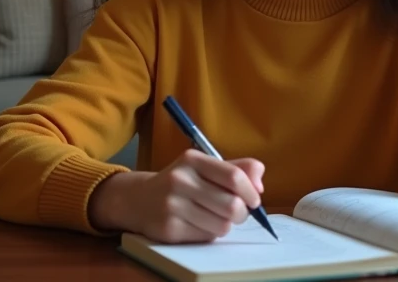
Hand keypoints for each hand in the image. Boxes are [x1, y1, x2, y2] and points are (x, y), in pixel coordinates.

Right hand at [89, 149, 264, 242]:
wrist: (138, 199)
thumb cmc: (181, 182)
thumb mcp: (205, 167)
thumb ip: (237, 169)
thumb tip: (260, 185)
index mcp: (193, 160)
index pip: (234, 177)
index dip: (251, 191)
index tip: (254, 199)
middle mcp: (180, 180)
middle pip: (231, 205)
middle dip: (242, 213)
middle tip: (238, 213)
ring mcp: (172, 206)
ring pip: (222, 225)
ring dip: (226, 224)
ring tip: (216, 217)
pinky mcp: (168, 229)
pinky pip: (206, 237)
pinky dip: (210, 233)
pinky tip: (199, 224)